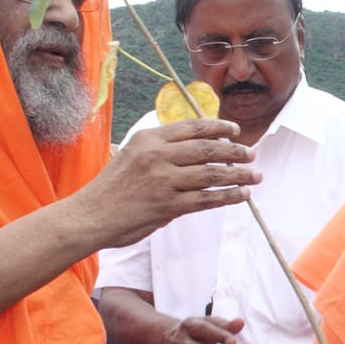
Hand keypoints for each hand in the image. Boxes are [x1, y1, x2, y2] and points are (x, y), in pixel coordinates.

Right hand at [85, 119, 261, 248]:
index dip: (219, 127)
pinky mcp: (168, 206)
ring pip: (212, 174)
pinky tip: (242, 195)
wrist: (89, 216)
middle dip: (234, 151)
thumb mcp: (130, 154)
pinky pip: (207, 200)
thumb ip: (160, 150)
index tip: (236, 130)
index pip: (192, 128)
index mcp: (148, 138)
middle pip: (207, 149)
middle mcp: (157, 155)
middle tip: (251, 154)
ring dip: (238, 174)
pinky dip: (229, 197)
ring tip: (255, 175)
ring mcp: (164, 181)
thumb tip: (196, 150)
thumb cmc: (111, 187)